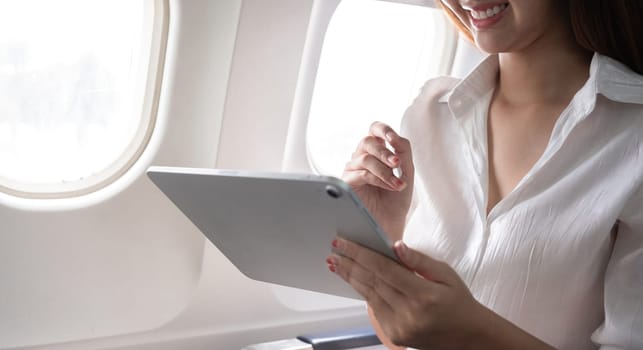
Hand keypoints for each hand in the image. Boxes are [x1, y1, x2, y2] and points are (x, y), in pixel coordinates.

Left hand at [327, 238, 485, 349]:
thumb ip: (419, 260)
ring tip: (336, 262)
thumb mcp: (446, 274)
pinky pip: (374, 307)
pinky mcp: (394, 334)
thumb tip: (396, 246)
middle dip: (350, 263)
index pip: (384, 269)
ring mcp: (399, 326)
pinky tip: (353, 278)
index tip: (344, 243)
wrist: (468, 336)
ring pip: (368, 295)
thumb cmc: (458, 302)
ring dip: (350, 277)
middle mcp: (409, 313)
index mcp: (423, 295)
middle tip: (334, 248)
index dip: (361, 254)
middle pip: (372, 281)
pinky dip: (363, 291)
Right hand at [342, 122, 413, 239]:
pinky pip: (363, 174)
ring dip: (385, 170)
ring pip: (365, 158)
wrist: (390, 224)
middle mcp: (361, 158)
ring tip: (398, 184)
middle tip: (397, 164)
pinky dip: (380, 179)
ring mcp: (352, 170)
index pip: (374, 130)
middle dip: (384, 151)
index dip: (383, 129)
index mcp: (375, 152)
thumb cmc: (396, 200)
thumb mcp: (407, 172)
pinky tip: (391, 187)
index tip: (394, 139)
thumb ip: (403, 152)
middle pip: (367, 141)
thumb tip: (394, 136)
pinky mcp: (346, 183)